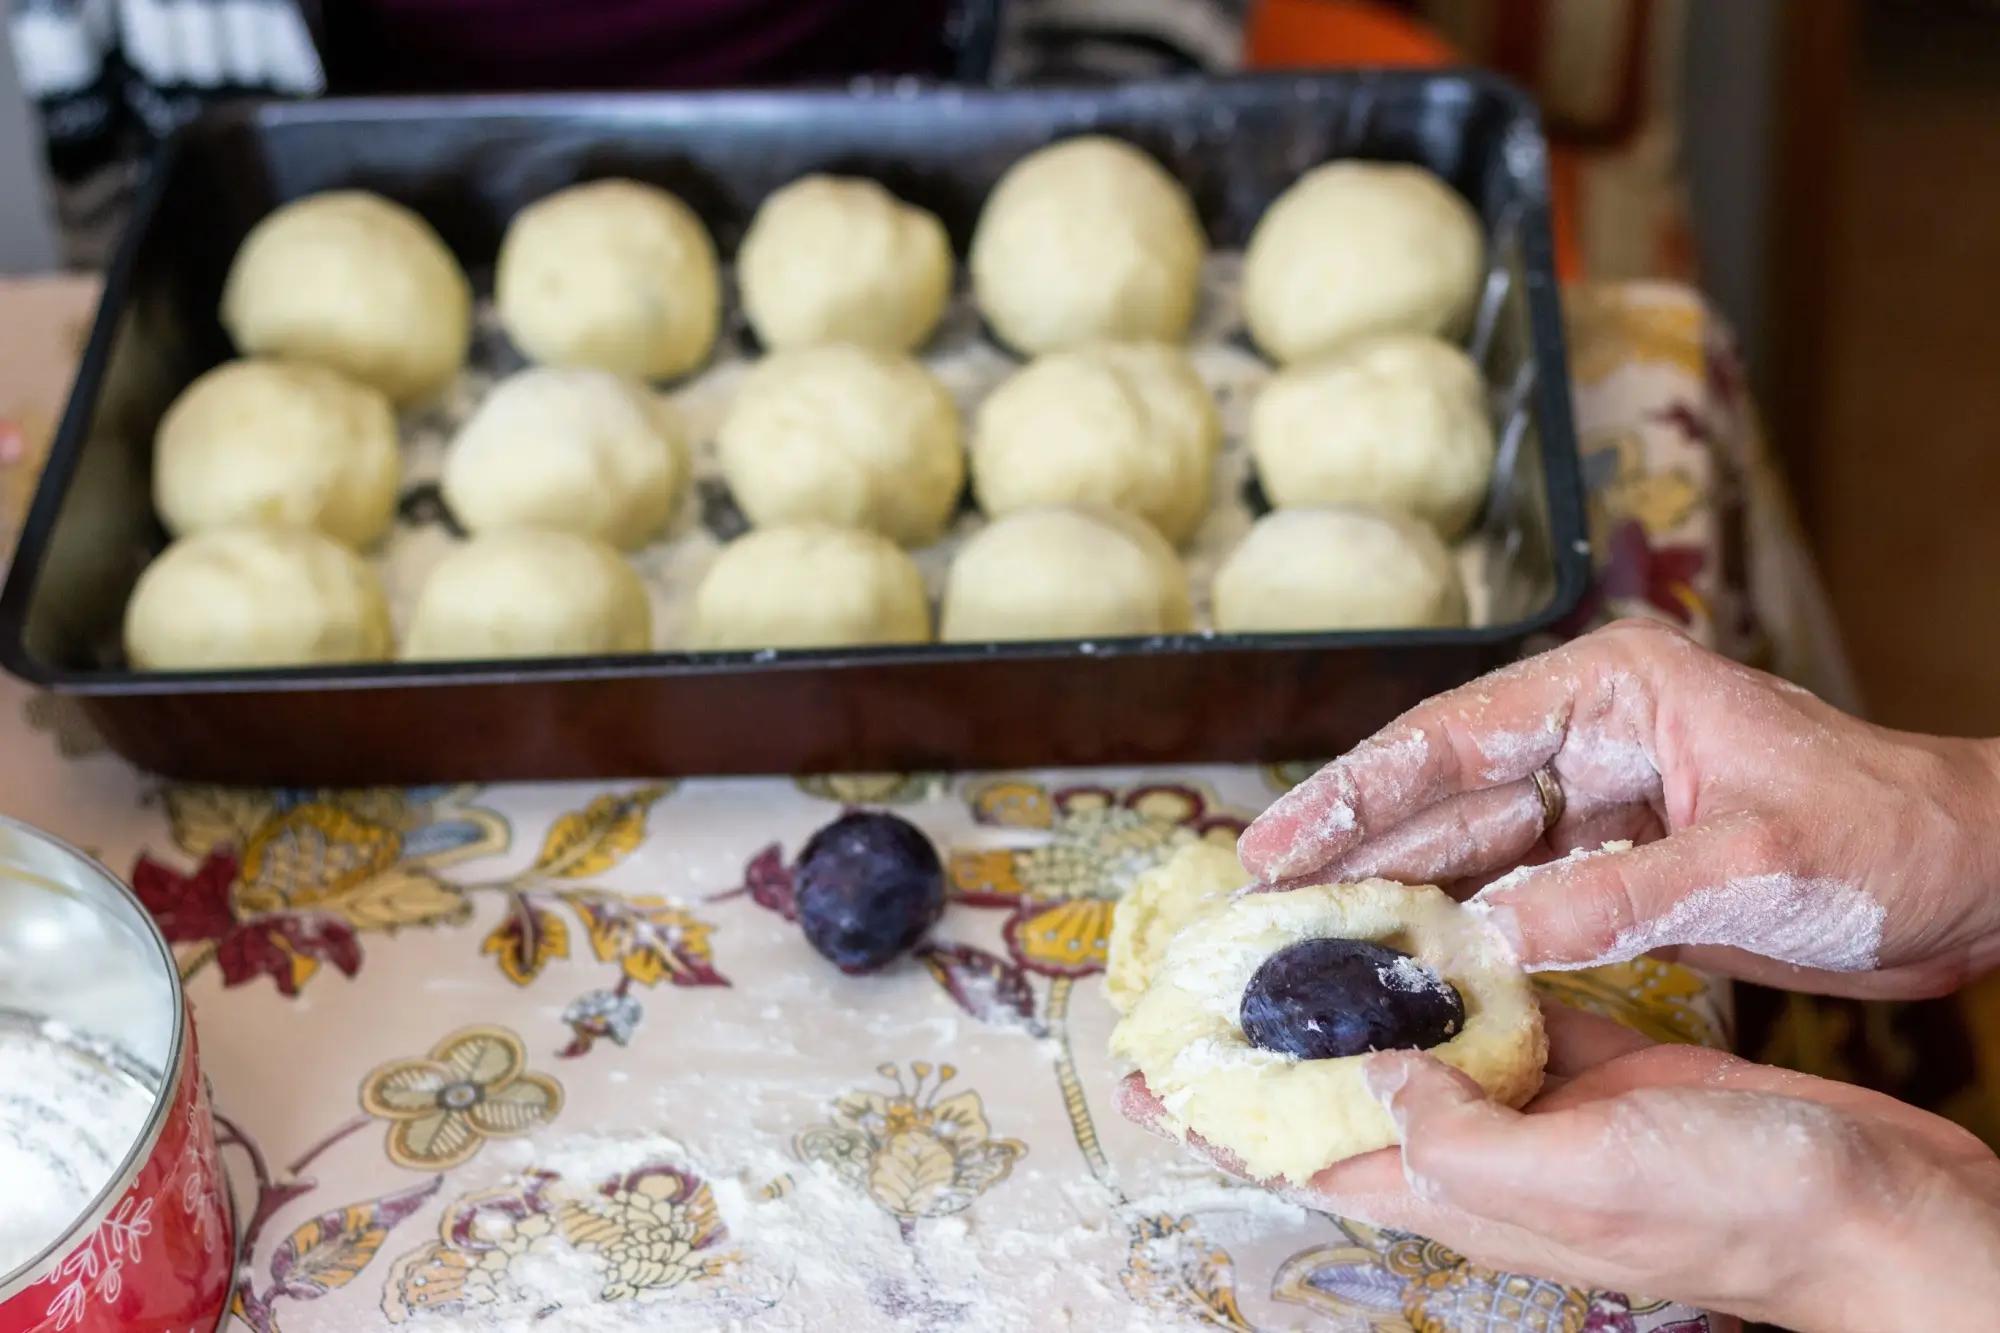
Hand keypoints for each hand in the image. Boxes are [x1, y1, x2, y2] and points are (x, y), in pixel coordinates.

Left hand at [1118, 1007, 1999, 1331]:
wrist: (1870, 1202)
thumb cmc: (1738, 1207)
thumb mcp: (1582, 1179)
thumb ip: (1458, 1137)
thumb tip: (1363, 1083)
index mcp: (1458, 1190)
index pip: (1298, 1154)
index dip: (1212, 1115)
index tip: (1135, 1068)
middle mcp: (1478, 1148)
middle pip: (1336, 1091)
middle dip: (1263, 1039)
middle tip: (1199, 973)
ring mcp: (1534, 1103)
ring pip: (1412, 1037)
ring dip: (1349, 989)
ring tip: (1285, 928)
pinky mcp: (1591, 1060)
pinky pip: (1497, 1005)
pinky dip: (1454, 962)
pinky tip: (1421, 914)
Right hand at [1237, 618, 1999, 997]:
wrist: (1976, 881)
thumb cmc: (1890, 838)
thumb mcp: (1757, 865)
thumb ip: (1618, 897)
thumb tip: (1489, 938)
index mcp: (1611, 691)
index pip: (1451, 737)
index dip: (1352, 793)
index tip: (1273, 845)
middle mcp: (1590, 737)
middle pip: (1439, 792)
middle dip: (1349, 846)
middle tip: (1256, 902)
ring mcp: (1599, 802)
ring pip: (1466, 846)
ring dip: (1389, 891)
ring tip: (1300, 936)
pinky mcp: (1616, 863)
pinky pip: (1514, 893)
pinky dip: (1457, 926)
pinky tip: (1398, 958)